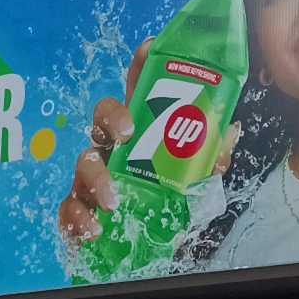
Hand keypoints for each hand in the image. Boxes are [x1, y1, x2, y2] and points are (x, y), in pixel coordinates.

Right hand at [57, 40, 238, 242]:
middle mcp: (115, 149)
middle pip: (102, 117)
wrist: (155, 248)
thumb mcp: (200, 178)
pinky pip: (68, 206)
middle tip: (128, 134)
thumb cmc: (173, 203)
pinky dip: (77, 217)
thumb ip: (212, 156)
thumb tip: (229, 130)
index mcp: (143, 132)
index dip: (140, 66)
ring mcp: (96, 176)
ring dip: (95, 177)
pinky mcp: (82, 208)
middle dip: (111, 118)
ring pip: (83, 162)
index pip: (139, 91)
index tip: (148, 50)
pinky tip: (93, 228)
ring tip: (113, 201)